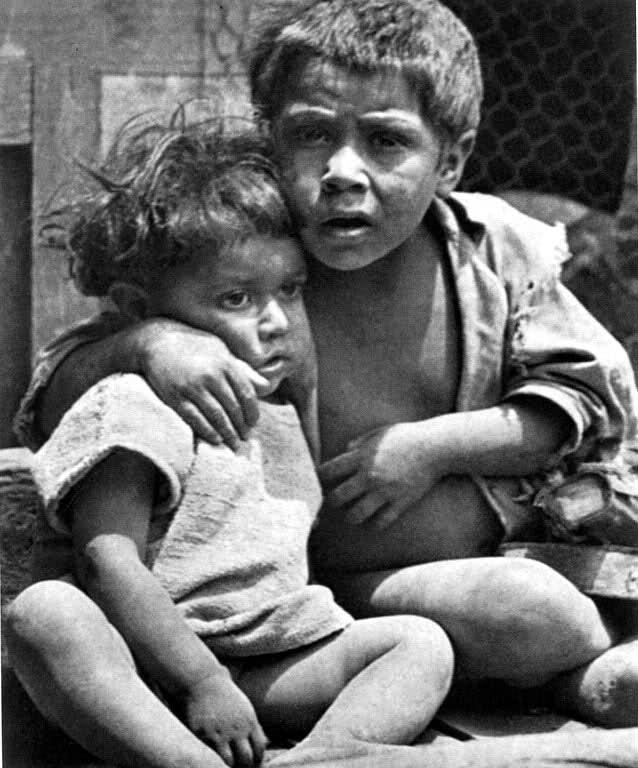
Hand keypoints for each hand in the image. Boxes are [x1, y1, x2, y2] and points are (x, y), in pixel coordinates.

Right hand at [135, 318, 270, 449]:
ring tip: (233, 443)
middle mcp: (211, 375)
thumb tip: (266, 387)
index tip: (253, 423)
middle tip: (245, 438)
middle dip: (241, 426)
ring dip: (227, 433)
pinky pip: (195, 419)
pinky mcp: (176, 397)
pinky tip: (215, 439)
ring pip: (217, 416)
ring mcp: (192, 387)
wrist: (158, 340)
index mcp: (226, 364)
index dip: (252, 413)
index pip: (247, 394)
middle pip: (233, 408)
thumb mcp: (222, 351)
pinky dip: (207, 431)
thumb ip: (244, 370)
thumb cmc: (195, 345)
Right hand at [183, 670, 266, 767]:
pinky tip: (214, 759)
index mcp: (249, 722)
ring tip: (227, 765)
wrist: (205, 683)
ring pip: (229, 761)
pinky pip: (211, 755)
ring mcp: (221, 732)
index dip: (257, 759)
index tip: (253, 762)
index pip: (259, 748)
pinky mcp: (205, 735)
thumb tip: (265, 743)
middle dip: (245, 766)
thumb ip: (253, 727)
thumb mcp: (245, 709)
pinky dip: (214, 760)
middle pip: (246, 758)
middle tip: (241, 767)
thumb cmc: (227, 696)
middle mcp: (237, 729)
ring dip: (229, 766)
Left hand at [318, 422, 443, 528]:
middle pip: (337, 498)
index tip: (319, 481)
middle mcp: (369, 476)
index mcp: (361, 457)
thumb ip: (360, 442)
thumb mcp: (380, 433)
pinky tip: (374, 520)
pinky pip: (381, 522)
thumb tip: (346, 450)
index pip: (327, 471)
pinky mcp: (400, 502)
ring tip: (352, 514)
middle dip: (331, 501)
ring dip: (351, 516)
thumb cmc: (407, 436)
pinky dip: (375, 524)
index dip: (318, 477)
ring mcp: (384, 491)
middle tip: (335, 501)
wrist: (435, 447)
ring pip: (356, 515)